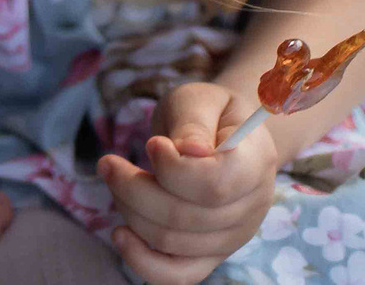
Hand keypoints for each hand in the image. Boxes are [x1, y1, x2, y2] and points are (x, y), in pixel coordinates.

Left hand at [96, 82, 281, 284]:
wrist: (224, 134)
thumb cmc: (209, 112)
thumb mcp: (200, 98)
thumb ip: (193, 121)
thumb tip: (189, 150)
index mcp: (256, 161)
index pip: (216, 184)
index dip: (175, 170)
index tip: (151, 144)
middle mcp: (252, 206)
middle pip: (186, 216)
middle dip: (135, 189)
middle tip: (108, 162)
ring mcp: (233, 236)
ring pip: (173, 243)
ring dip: (131, 211)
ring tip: (115, 180)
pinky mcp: (211, 255)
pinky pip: (178, 275)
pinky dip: (143, 261)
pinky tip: (120, 234)